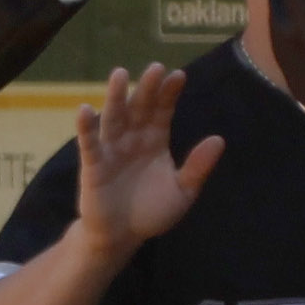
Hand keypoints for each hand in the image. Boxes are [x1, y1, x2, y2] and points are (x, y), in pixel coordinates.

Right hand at [74, 64, 224, 256]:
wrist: (122, 236)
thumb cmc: (152, 211)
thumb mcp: (182, 191)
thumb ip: (198, 167)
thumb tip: (219, 139)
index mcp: (155, 140)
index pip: (163, 111)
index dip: (169, 94)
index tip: (179, 75)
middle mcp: (133, 138)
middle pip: (140, 108)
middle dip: (147, 89)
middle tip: (155, 68)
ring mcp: (112, 148)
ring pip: (114, 118)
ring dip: (116, 96)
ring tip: (120, 74)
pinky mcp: (93, 164)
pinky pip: (90, 143)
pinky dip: (86, 127)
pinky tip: (86, 109)